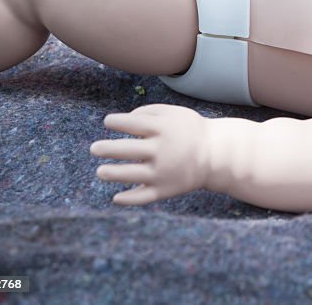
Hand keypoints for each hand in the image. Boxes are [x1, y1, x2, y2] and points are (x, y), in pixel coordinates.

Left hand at [91, 103, 209, 204]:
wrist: (217, 155)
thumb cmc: (190, 130)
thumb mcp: (174, 113)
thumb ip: (148, 111)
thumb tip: (122, 120)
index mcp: (164, 129)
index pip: (132, 123)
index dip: (115, 122)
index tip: (108, 122)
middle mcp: (162, 150)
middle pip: (126, 149)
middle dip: (106, 149)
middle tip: (94, 148)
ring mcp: (163, 172)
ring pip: (130, 174)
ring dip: (111, 173)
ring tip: (101, 171)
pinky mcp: (166, 190)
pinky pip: (143, 197)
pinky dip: (128, 199)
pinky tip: (116, 197)